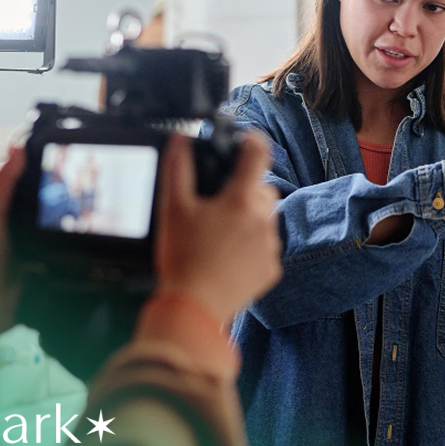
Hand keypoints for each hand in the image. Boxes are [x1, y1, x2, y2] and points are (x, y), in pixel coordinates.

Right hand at [154, 132, 281, 323]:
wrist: (193, 307)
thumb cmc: (181, 257)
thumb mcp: (172, 208)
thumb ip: (178, 168)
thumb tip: (180, 138)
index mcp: (241, 201)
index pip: (258, 155)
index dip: (253, 142)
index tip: (246, 142)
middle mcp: (263, 221)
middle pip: (264, 190)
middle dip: (247, 190)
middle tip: (221, 204)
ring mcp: (271, 247)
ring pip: (267, 220)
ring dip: (250, 220)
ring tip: (221, 235)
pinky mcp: (272, 270)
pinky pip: (267, 248)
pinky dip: (252, 247)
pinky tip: (228, 257)